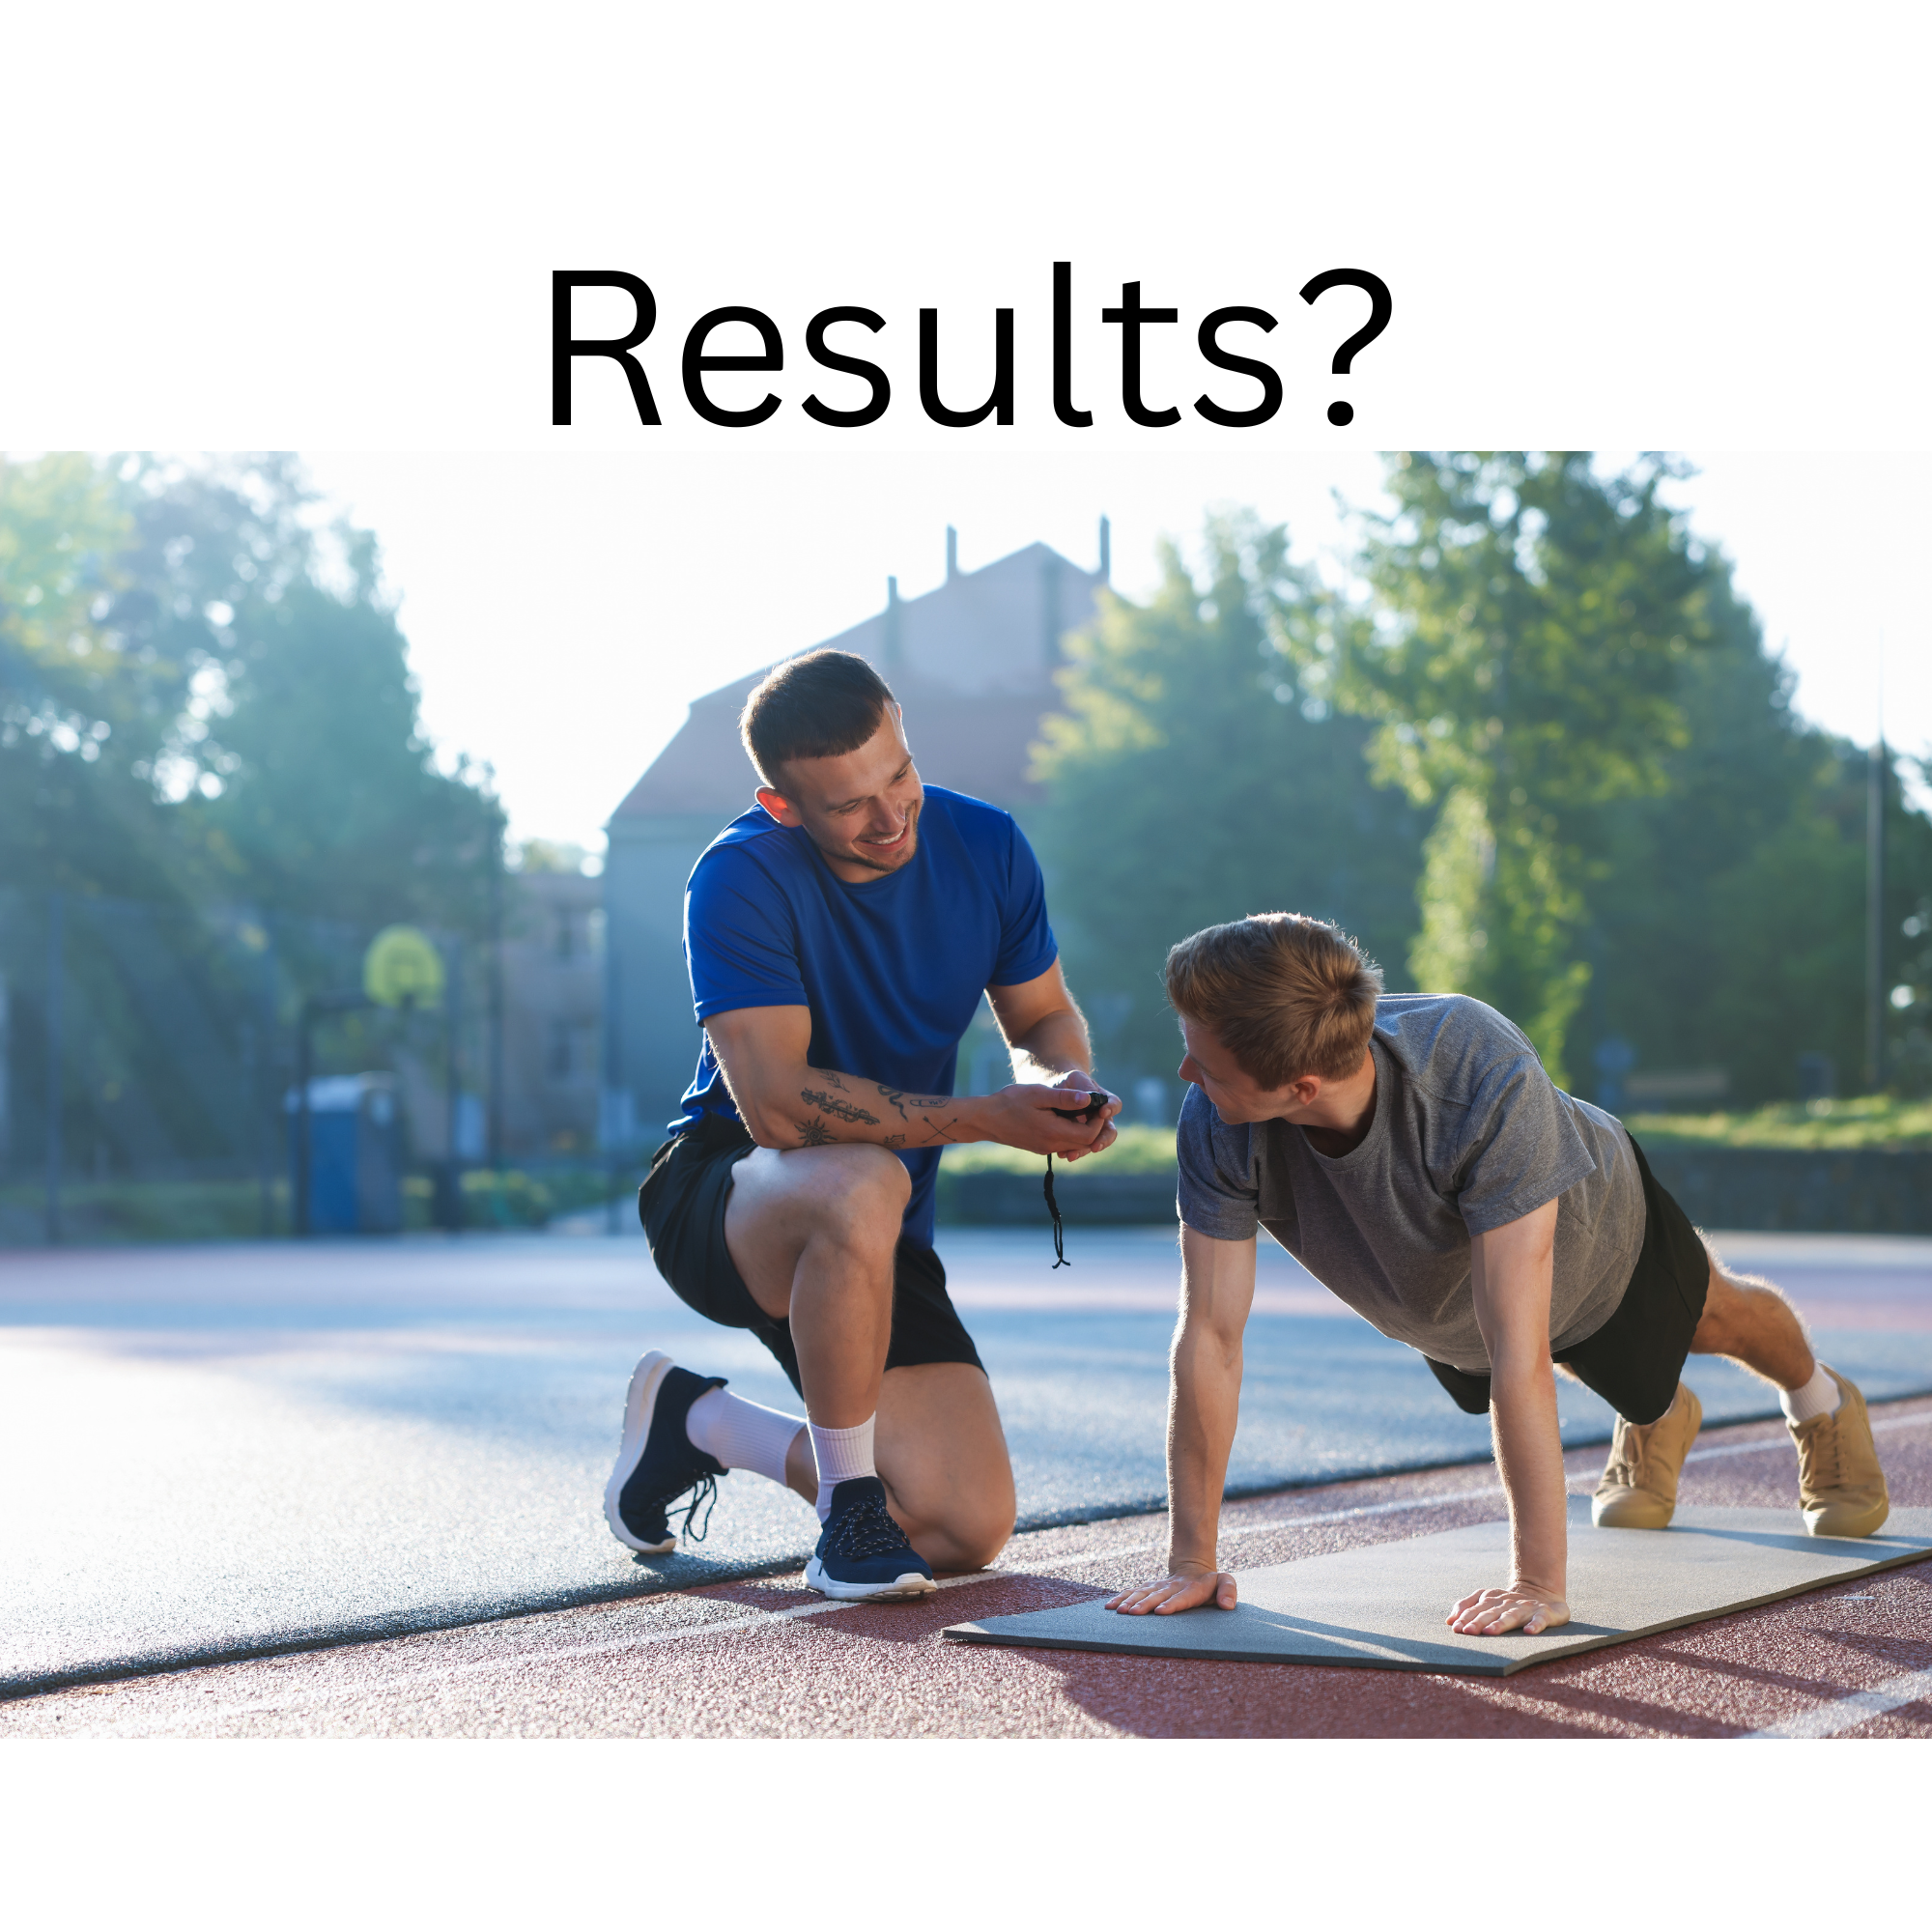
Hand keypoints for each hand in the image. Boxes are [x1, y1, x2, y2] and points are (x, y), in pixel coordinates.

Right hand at [982, 1078, 1120, 1156]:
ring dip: (1082, 1130)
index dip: (1098, 1120)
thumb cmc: (1010, 1102)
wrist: (985, 1119)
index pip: (1089, 1134)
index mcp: (1054, 1132)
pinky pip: (1063, 1144)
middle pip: (1085, 1142)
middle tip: (1092, 1107)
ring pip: (1075, 1145)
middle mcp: (1052, 1145)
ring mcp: (1045, 1148)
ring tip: (1079, 1109)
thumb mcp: (1038, 1094)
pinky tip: (1064, 1116)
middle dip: (1093, 1126)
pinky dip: (1070, 1133)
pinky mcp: (1039, 1147)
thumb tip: (1088, 1099)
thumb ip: (1064, 1098)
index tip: (1096, 1104)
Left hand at [1042, 1070, 1121, 1161]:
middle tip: (1094, 1146)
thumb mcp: (1074, 1078)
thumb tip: (1087, 1100)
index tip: (1102, 1113)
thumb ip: (1083, 1087)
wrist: (1054, 1092)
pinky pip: (1079, 1147)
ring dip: (1085, 1150)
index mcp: (1104, 1100)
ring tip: (1072, 1155)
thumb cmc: (1067, 1082)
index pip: (1115, 1104)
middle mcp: (1101, 1118)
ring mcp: (1091, 1130)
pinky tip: (1062, 1154)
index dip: (1111, 1109)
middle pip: (1110, 1131)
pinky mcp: (1079, 1138)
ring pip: (1094, 1143)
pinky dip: (1073, 1151)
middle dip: (1103, 1140)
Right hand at [1105, 1567, 1238, 1615]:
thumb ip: (1228, 1590)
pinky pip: (1133, 1592)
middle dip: (1144, 1604)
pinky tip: (1109, 1606)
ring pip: (1142, 1593)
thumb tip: (1227, 1605)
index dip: (1171, 1604)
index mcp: (1191, 1589)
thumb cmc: (1211, 1583)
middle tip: (1132, 1613)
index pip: (1181, 1598)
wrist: (1193, 1569)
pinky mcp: (1149, 1588)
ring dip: (1130, 1601)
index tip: (1161, 1611)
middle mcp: (1171, 1587)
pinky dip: (1121, 1598)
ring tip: (1118, 1611)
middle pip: (1156, 1596)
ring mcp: (1158, 1587)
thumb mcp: (1225, 1581)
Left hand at [1445, 1580, 1569, 1636]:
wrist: (1543, 1592)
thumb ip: (1468, 1606)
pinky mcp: (1545, 1613)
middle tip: (1468, 1631)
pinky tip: (1529, 1631)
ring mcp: (1526, 1607)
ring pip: (1512, 1615)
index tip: (1456, 1628)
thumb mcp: (1488, 1600)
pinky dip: (1535, 1625)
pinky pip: (1540, 1619)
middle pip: (1491, 1612)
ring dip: (1501, 1623)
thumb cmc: (1510, 1602)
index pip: (1477, 1607)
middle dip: (1478, 1621)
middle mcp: (1508, 1602)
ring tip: (1491, 1631)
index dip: (1466, 1617)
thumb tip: (1449, 1621)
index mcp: (1493, 1599)